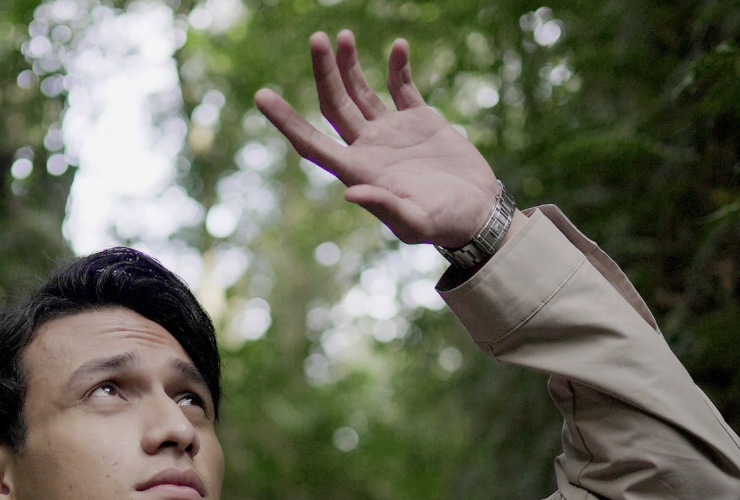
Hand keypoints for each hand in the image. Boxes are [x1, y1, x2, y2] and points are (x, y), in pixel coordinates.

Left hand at [255, 30, 498, 247]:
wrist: (477, 213)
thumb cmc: (444, 224)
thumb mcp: (414, 222)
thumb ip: (384, 206)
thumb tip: (349, 193)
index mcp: (358, 171)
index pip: (311, 143)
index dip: (286, 121)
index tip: (262, 96)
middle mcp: (368, 148)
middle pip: (334, 106)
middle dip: (323, 73)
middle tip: (316, 38)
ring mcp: (392, 132)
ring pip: (360, 92)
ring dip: (349, 64)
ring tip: (341, 35)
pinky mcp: (420, 120)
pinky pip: (402, 87)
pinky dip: (398, 66)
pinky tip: (398, 46)